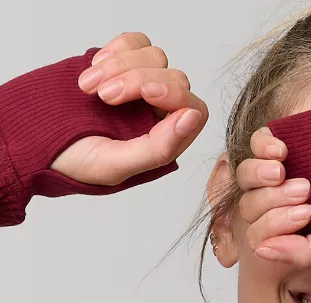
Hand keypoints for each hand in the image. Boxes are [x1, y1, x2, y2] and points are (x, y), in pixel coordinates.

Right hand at [49, 32, 207, 185]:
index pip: (193, 110)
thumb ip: (158, 148)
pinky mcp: (120, 66)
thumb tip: (190, 118)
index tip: (144, 92)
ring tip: (88, 88)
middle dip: (138, 80)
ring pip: (155, 57)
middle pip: (174, 78)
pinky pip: (136, 43)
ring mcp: (140, 88)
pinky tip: (93, 69)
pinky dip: (116, 50)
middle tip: (103, 96)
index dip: (174, 94)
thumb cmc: (73, 162)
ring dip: (120, 66)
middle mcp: (157, 114)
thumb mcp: (115, 165)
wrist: (32, 140)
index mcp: (164, 142)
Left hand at [237, 127, 310, 267]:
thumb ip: (308, 252)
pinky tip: (282, 150)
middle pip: (250, 208)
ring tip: (283, 170)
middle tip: (305, 192)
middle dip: (269, 203)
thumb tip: (261, 253)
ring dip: (257, 176)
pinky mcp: (292, 136)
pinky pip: (256, 142)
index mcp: (302, 231)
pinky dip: (261, 146)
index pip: (260, 238)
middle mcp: (289, 202)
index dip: (271, 228)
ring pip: (247, 178)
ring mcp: (288, 169)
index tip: (305, 214)